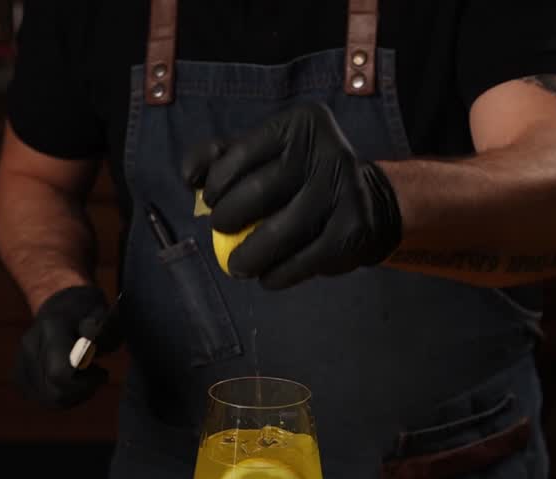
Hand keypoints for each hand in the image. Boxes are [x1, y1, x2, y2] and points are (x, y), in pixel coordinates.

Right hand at [13, 285, 119, 408]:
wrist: (63, 306)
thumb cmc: (91, 314)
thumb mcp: (107, 318)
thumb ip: (105, 330)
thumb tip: (94, 340)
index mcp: (52, 328)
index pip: (59, 373)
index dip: (86, 383)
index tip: (101, 371)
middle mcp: (29, 344)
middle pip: (54, 394)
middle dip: (81, 391)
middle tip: (94, 372)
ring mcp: (20, 361)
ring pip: (49, 401)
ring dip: (72, 395)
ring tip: (83, 374)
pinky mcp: (18, 375)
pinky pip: (42, 399)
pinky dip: (61, 396)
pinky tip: (71, 379)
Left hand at [182, 101, 402, 289]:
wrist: (364, 202)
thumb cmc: (297, 177)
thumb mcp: (261, 155)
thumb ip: (219, 158)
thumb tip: (191, 176)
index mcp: (300, 124)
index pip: (242, 153)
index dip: (216, 182)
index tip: (210, 199)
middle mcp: (327, 150)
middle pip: (259, 191)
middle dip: (228, 218)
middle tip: (222, 230)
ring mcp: (344, 190)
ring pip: (281, 232)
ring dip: (249, 257)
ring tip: (238, 265)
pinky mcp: (353, 229)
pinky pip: (305, 260)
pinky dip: (279, 274)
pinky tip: (268, 276)